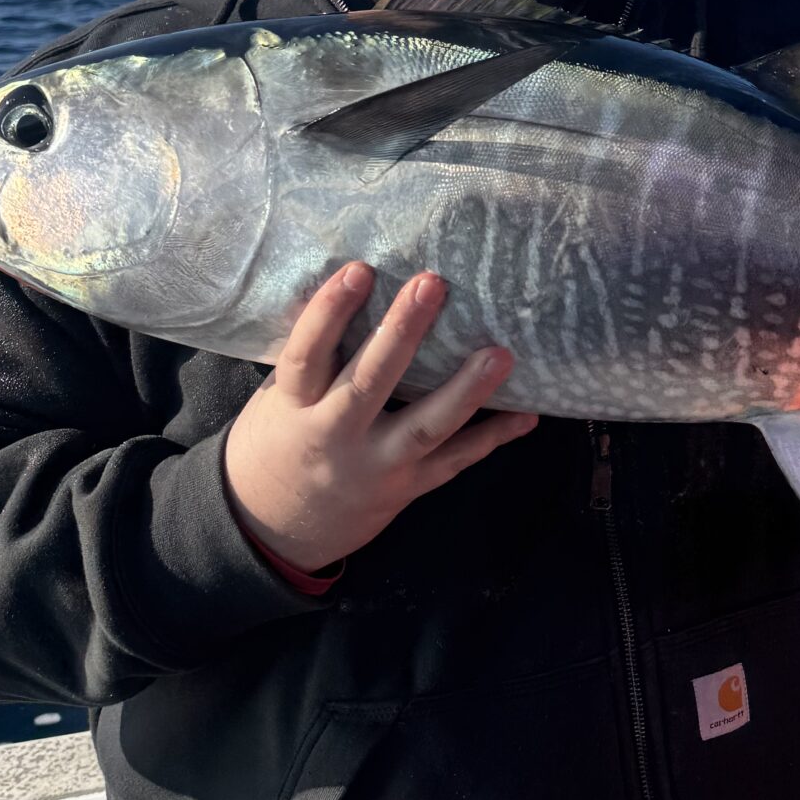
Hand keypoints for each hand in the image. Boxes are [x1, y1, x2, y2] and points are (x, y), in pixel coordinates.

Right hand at [223, 264, 537, 572]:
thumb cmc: (277, 443)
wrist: (272, 529)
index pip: (307, 355)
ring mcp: (375, 467)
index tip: (359, 270)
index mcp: (293, 407)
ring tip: (501, 354)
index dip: (329, 313)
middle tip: (432, 284)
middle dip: (402, 333)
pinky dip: (491, 438)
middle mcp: (334, 437)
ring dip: (466, 390)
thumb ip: (314, 360)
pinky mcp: (406, 489)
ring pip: (423, 427)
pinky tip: (527, 414)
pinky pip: (453, 461)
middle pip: (369, 382)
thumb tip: (351, 287)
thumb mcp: (277, 400)